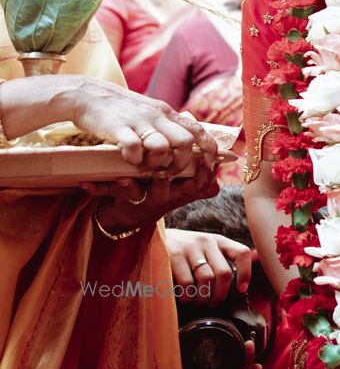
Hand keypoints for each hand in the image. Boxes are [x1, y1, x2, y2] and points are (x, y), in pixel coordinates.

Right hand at [69, 80, 217, 174]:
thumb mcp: (149, 110)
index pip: (199, 130)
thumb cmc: (119, 108)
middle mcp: (156, 116)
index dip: (210, 150)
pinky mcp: (118, 128)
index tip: (210, 164)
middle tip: (167, 172)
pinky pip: (134, 149)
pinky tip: (128, 159)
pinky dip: (134, 160)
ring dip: (156, 164)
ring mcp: (138, 122)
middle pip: (185, 142)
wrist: (86, 94)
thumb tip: (188, 139)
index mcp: (166, 112)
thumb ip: (167, 123)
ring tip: (145, 167)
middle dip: (181, 163)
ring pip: (162, 148)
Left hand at [85, 165, 219, 235]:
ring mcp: (141, 199)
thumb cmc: (162, 188)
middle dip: (165, 181)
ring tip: (124, 178)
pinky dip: (96, 188)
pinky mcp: (119, 200)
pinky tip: (85, 183)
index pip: (198, 184)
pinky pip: (107, 193)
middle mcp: (163, 196)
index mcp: (180, 189)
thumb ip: (201, 170)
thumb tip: (226, 155)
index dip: (202, 175)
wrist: (133, 212)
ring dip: (131, 187)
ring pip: (138, 194)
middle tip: (162, 170)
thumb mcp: (184, 183)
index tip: (204, 161)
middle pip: (168, 191)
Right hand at [166, 227, 253, 303]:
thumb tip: (257, 261)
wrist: (152, 240)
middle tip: (212, 304)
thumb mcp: (206, 249)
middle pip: (224, 273)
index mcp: (218, 241)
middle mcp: (206, 241)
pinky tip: (184, 298)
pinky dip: (187, 297)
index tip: (241, 290)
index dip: (245, 274)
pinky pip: (187, 283)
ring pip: (207, 279)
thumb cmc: (184, 251)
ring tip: (197, 302)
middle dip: (219, 295)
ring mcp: (189, 247)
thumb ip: (227, 256)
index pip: (241, 253)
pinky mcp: (172, 255)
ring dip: (203, 298)